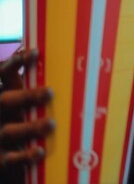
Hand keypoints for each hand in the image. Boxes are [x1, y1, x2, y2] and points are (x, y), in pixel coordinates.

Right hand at [0, 49, 54, 183]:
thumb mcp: (21, 97)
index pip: (4, 74)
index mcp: (3, 93)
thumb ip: (31, 79)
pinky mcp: (0, 157)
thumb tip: (52, 52)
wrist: (2, 151)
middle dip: (27, 96)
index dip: (15, 63)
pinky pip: (11, 158)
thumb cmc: (19, 116)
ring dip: (30, 127)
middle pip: (6, 101)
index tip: (33, 52)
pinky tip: (40, 152)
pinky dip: (25, 156)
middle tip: (50, 92)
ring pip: (10, 131)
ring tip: (51, 124)